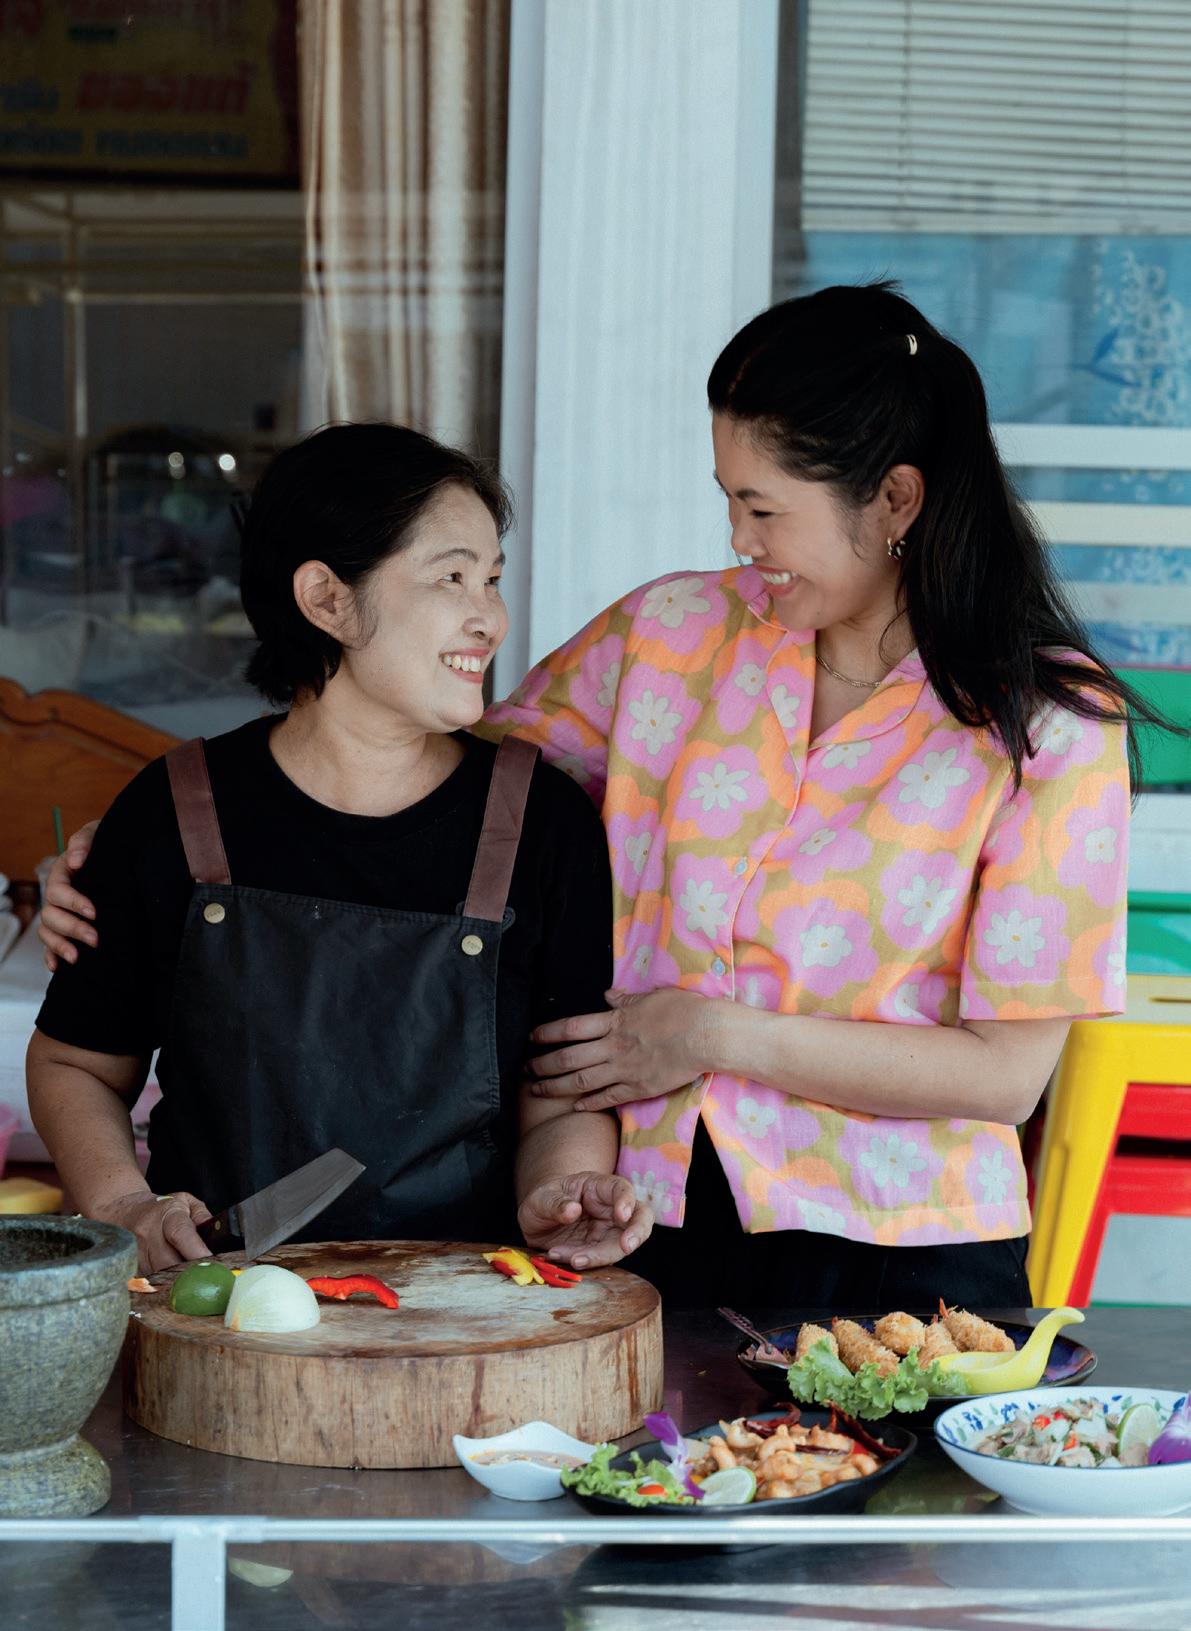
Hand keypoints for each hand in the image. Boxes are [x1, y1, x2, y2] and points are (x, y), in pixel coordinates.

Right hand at [38, 821, 99, 970]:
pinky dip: (51, 955)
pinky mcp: (65, 926)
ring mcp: (59, 912)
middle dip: (71, 928)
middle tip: (94, 939)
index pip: (58, 890)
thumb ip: (84, 841)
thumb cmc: (107, 843)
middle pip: (50, 915)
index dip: (73, 902)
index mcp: (62, 872)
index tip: (94, 912)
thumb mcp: (98, 833)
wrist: (121, 854)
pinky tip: (57, 967)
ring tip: (76, 958)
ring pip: (47, 931)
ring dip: (59, 945)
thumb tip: (75, 859)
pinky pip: (50, 944)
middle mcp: (57, 894)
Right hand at [98, 1188, 213, 1274]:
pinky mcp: (129, 1265)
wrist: (127, 1210)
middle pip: (169, 1262)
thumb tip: (216, 1234)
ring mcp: (135, 1250)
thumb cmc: (162, 1209)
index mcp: (167, 1214)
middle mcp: (148, 1232)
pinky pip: (148, 1280)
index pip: (181, 1234)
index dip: (196, 1251)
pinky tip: (171, 1278)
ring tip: (189, 1278)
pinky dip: (162, 1282)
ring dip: (175, 1279)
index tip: (211, 1263)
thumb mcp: (187, 1203)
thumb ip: (203, 1216)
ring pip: (158, 1274)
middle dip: (188, 1272)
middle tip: (204, 1278)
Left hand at [518, 1170, 653, 1268]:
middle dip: (637, 1232)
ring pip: (622, 1245)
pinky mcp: (600, 1250)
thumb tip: (573, 1210)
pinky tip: (559, 1256)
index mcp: (599, 1187)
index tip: (622, 1214)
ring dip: (600, 1255)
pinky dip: (583, 1261)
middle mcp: (610, 1209)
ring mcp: (608, 1232)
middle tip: (627, 1246)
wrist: (536, 1224)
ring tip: (572, 1258)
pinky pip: (600, 1259)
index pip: (622, 1189)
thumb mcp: (541, 1198)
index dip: (626, 1201)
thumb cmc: (543, 1201)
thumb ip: (555, 1203)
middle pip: (639, 1217)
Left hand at [528, 987, 716, 1111]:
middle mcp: (613, 1047)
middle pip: (569, 1058)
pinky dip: (589, 1103)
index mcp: (615, 1022)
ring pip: (581, 1081)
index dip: (548, 1034)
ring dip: (556, 1087)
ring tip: (537, 1091)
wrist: (707, 1035)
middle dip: (543, 1065)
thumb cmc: (683, 1010)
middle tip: (525, 1070)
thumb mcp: (652, 997)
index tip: (532, 1038)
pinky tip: (576, 1107)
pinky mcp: (639, 1088)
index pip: (571, 1028)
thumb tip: (608, 994)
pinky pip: (608, 1098)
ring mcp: (624, 1070)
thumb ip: (627, 999)